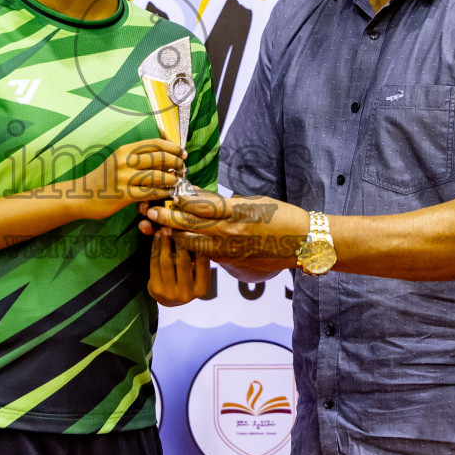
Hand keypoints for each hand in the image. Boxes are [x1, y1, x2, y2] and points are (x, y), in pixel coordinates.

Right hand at [59, 139, 185, 219]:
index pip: (154, 143)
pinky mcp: (123, 195)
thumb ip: (136, 155)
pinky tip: (168, 193)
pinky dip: (163, 192)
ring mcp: (124, 178)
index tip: (182, 153)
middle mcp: (124, 161)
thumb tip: (162, 151)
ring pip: (157, 175)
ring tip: (177, 181)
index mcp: (124, 150)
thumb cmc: (102, 179)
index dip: (172, 147)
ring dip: (172, 178)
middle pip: (160, 157)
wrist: (80, 195)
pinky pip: (150, 192)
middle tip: (183, 169)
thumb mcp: (117, 160)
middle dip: (176, 163)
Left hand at [143, 191, 308, 263]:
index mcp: (237, 211)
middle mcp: (231, 231)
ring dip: (175, 236)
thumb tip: (203, 200)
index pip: (201, 204)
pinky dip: (192, 248)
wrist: (304, 242)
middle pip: (192, 224)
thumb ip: (227, 203)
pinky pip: (207, 254)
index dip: (180, 199)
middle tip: (150, 212)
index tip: (166, 194)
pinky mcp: (234, 260)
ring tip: (158, 230)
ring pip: (195, 243)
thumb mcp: (255, 202)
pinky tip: (180, 244)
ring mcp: (231, 248)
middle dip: (168, 218)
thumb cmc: (283, 216)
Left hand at [148, 229, 211, 305]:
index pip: (202, 263)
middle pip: (183, 262)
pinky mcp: (156, 289)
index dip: (197, 244)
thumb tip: (198, 230)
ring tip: (165, 228)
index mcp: (202, 288)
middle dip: (179, 241)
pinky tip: (156, 236)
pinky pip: (154, 264)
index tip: (194, 228)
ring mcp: (170, 293)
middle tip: (177, 225)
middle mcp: (187, 294)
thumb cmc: (187, 278)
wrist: (169, 298)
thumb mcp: (197, 270)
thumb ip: (198, 255)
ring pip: (167, 261)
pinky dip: (155, 248)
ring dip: (165, 242)